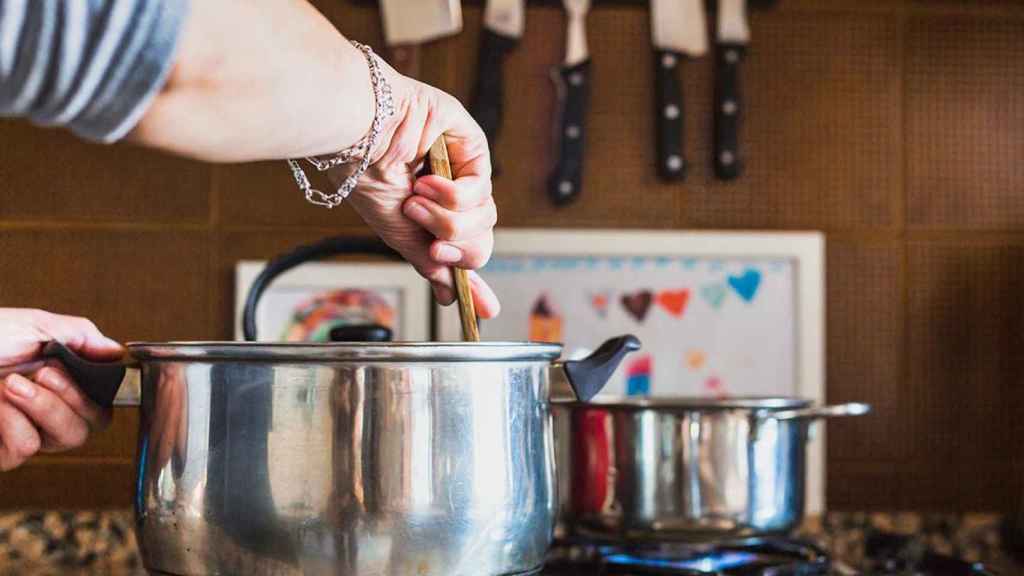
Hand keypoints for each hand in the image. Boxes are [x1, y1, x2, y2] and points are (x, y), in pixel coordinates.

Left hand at [0, 309, 122, 470]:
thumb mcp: (34, 324)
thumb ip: (82, 336)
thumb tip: (119, 352)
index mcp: (60, 379)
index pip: (104, 402)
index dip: (96, 393)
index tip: (71, 370)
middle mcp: (46, 409)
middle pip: (90, 425)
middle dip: (66, 398)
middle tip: (38, 373)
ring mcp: (25, 432)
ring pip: (65, 439)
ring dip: (37, 407)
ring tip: (6, 385)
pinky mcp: (2, 452)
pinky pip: (26, 448)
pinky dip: (9, 422)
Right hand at [334, 68, 500, 317]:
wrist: (353, 138)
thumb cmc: (365, 177)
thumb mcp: (401, 234)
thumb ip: (433, 267)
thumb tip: (453, 301)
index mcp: (437, 211)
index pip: (468, 248)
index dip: (467, 271)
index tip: (475, 303)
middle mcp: (454, 190)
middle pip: (481, 238)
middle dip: (455, 245)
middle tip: (432, 246)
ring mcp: (465, 167)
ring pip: (484, 217)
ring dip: (445, 219)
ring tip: (414, 203)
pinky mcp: (472, 144)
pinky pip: (480, 188)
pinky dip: (452, 196)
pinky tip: (426, 183)